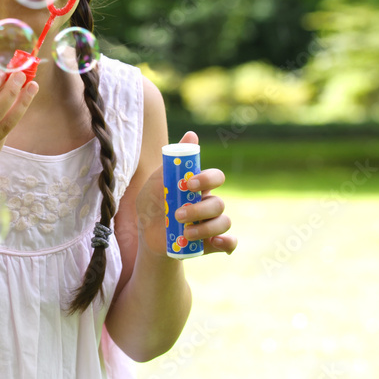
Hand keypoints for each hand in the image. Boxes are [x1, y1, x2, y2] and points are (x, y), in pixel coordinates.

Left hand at [136, 129, 236, 256]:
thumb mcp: (156, 184)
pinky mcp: (213, 243)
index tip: (188, 184)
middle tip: (178, 214)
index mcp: (199, 187)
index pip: (215, 177)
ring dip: (205, 228)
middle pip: (219, 202)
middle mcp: (209, 203)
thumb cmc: (153, 205)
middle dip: (199, 209)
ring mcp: (212, 223)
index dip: (207, 179)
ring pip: (224, 222)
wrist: (147, 237)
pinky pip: (230, 242)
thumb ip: (172, 163)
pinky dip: (227, 243)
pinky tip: (213, 243)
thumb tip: (192, 134)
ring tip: (185, 233)